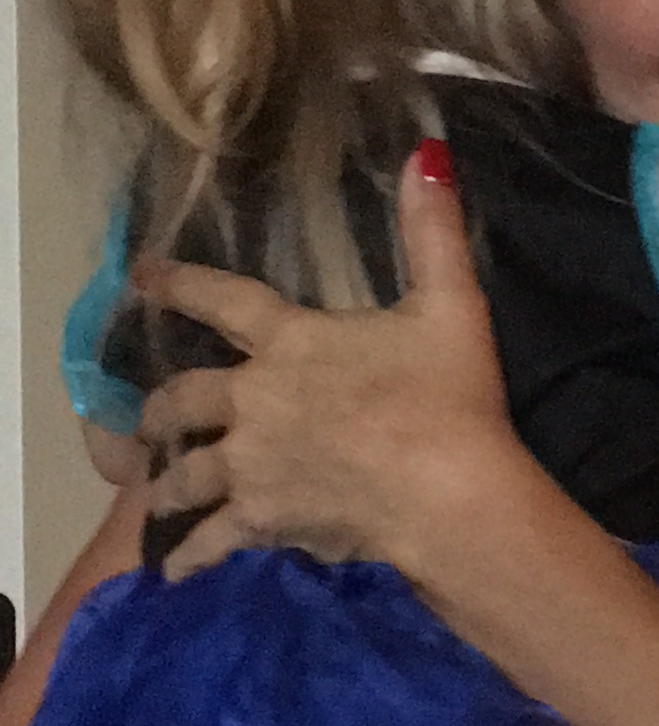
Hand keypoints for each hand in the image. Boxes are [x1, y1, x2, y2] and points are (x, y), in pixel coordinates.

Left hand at [134, 146, 516, 576]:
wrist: (448, 494)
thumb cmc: (449, 399)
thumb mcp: (451, 305)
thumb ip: (432, 232)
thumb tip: (425, 155)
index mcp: (292, 341)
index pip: (221, 301)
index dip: (178, 283)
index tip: (142, 276)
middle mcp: (255, 400)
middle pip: (185, 398)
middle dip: (163, 407)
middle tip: (152, 416)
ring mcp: (252, 464)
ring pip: (186, 471)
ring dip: (170, 478)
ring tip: (160, 489)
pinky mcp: (261, 519)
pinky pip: (210, 539)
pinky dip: (189, 555)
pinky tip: (174, 570)